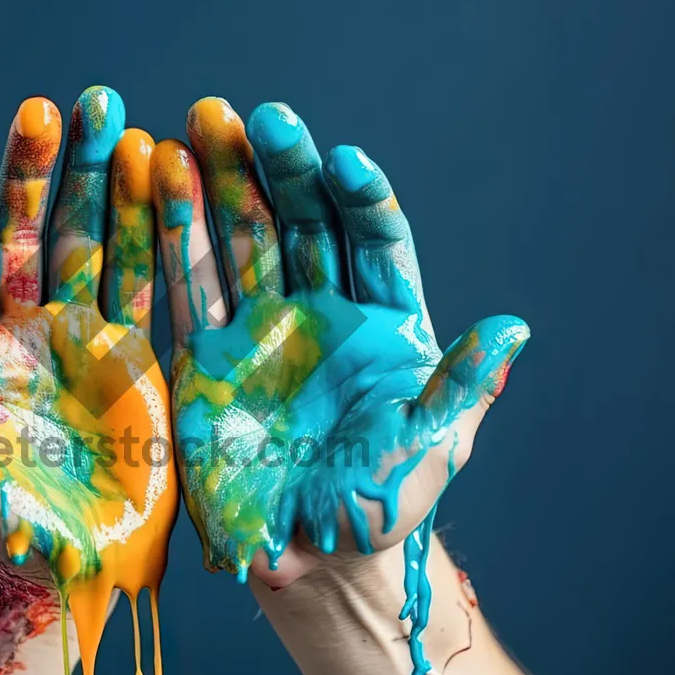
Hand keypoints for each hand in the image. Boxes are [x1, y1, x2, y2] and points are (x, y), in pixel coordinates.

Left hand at [0, 87, 176, 674]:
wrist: (71, 563)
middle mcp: (23, 332)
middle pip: (30, 233)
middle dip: (42, 170)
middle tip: (60, 105)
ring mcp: (82, 338)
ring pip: (94, 243)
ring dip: (106, 182)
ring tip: (120, 118)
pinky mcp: (136, 356)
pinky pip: (149, 281)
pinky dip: (159, 232)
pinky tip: (169, 176)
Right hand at [151, 98, 527, 674]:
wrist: (312, 557)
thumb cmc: (384, 504)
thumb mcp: (430, 449)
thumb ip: (462, 387)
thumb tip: (515, 327)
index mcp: (388, 323)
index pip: (377, 241)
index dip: (362, 199)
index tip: (343, 160)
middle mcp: (324, 310)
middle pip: (304, 222)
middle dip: (283, 168)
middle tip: (258, 116)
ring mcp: (264, 327)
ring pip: (243, 240)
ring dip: (221, 183)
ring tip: (196, 123)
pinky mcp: (210, 356)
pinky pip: (190, 288)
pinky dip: (173, 237)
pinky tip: (158, 179)